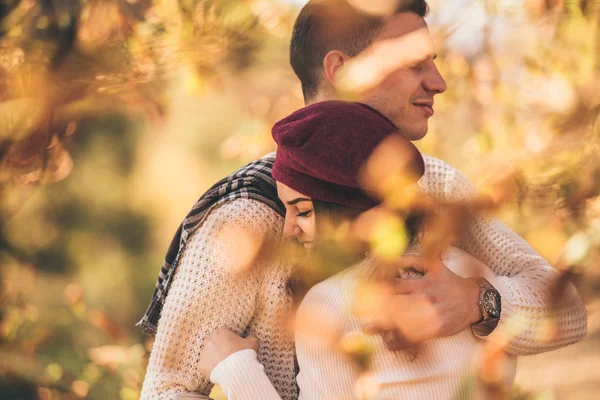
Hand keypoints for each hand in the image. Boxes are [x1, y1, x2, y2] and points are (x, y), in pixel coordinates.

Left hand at [199, 328, 259, 378]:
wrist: (236, 371)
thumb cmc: (244, 354)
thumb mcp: (253, 343)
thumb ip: (252, 337)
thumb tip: (252, 336)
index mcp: (220, 332)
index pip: (224, 334)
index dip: (230, 341)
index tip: (234, 347)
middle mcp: (209, 340)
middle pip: (214, 343)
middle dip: (219, 348)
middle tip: (228, 356)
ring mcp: (204, 353)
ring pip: (208, 354)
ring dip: (214, 358)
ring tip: (224, 365)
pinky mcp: (201, 365)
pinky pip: (205, 366)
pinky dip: (210, 368)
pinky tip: (218, 371)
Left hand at [363, 255, 481, 349]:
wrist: (474, 299)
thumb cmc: (449, 281)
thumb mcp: (434, 265)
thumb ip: (413, 261)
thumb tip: (392, 258)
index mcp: (423, 284)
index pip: (395, 285)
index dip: (377, 288)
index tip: (361, 290)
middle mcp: (426, 300)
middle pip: (397, 304)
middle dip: (376, 308)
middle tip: (356, 310)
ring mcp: (431, 316)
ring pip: (404, 323)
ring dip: (384, 326)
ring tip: (368, 328)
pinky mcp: (437, 330)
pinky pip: (416, 338)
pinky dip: (401, 342)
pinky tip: (388, 344)